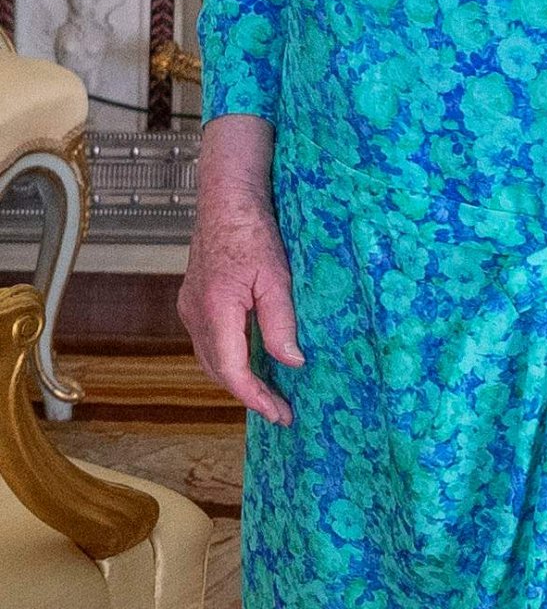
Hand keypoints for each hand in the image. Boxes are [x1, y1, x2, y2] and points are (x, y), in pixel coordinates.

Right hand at [177, 140, 303, 425]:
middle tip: (280, 408)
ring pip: (211, 358)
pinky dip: (228, 356)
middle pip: (218, 371)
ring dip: (236, 377)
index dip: (257, 398)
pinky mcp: (193, 298)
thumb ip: (281, 323)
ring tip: (268, 390)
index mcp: (215, 312)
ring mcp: (190, 306)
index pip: (233, 373)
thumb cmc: (253, 230)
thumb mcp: (277, 277)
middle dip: (248, 394)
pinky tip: (250, 357)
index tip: (280, 414)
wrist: (227, 197)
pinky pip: (209, 340)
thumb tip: (292, 363)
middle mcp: (195, 315)